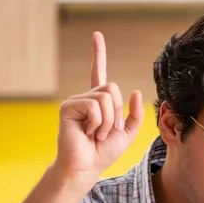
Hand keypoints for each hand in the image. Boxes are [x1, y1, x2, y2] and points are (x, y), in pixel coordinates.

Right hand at [53, 32, 144, 185]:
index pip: (99, 73)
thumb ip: (134, 114)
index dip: (99, 54)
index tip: (97, 35)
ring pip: (106, 97)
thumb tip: (135, 91)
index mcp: (99, 102)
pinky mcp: (68, 107)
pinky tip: (87, 133)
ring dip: (108, 121)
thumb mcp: (127, 133)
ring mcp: (76, 101)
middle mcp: (86, 98)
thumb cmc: (103, 152)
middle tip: (108, 130)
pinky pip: (95, 106)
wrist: (87, 167)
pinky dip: (98, 122)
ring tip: (96, 134)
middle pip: (112, 88)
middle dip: (118, 112)